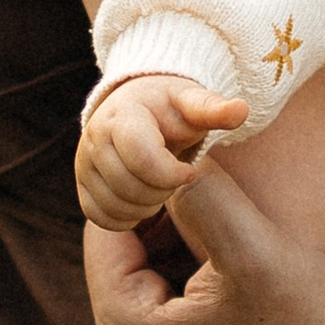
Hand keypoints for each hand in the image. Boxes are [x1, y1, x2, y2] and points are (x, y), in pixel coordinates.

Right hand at [74, 73, 248, 229]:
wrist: (141, 111)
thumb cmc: (173, 110)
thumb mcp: (194, 105)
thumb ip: (215, 109)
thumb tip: (242, 110)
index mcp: (122, 115)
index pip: (142, 158)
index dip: (172, 173)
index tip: (189, 171)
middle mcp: (94, 138)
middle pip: (128, 186)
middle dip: (160, 190)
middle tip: (175, 179)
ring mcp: (84, 163)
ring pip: (114, 205)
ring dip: (145, 206)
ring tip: (161, 188)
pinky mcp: (83, 186)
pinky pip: (100, 217)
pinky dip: (125, 219)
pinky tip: (144, 203)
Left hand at [86, 163, 324, 324]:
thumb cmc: (314, 324)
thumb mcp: (254, 248)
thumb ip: (200, 194)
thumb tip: (166, 150)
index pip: (105, 236)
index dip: (137, 185)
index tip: (172, 151)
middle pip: (124, 264)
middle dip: (156, 217)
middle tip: (195, 170)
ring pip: (149, 286)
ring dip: (175, 244)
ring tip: (219, 205)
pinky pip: (171, 315)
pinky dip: (190, 277)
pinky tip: (231, 252)